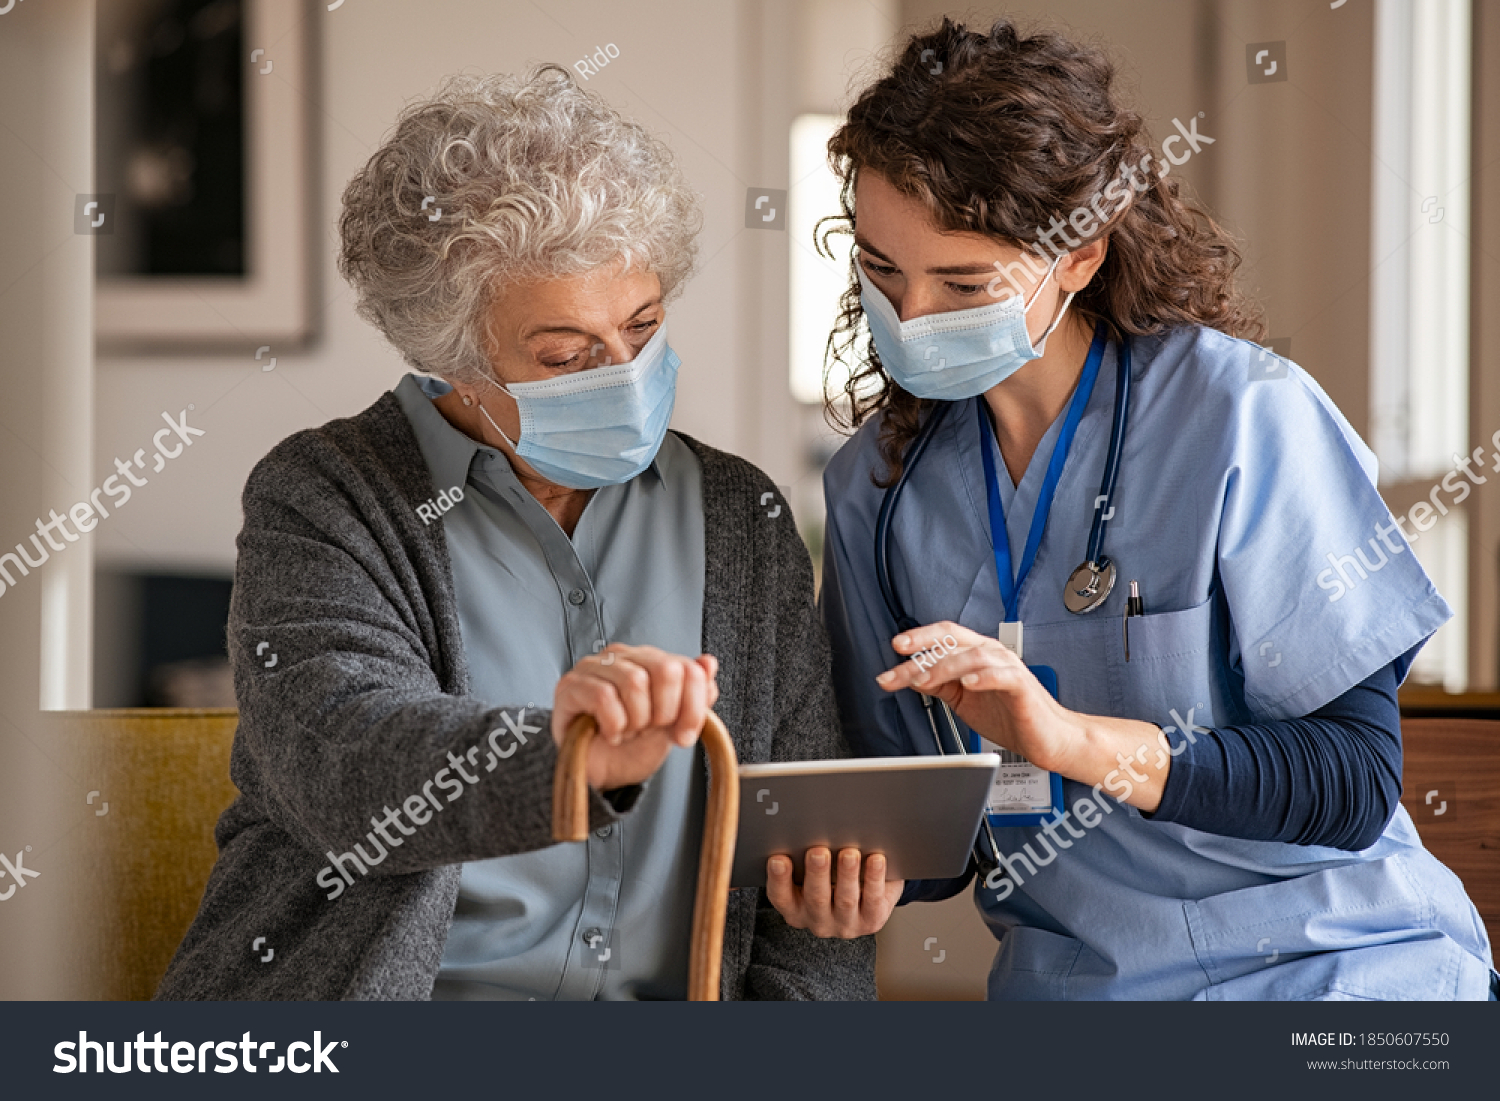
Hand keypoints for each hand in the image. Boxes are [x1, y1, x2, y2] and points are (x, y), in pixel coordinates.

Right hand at [551, 645, 718, 790]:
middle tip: (650, 731)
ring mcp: (594, 667)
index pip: (687, 668)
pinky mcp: (570, 686)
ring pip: (634, 682)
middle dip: (665, 712)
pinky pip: (603, 697)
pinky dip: (614, 724)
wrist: (597, 774)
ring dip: (637, 720)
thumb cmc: (632, 747)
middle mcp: (622, 656)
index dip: (693, 707)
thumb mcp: (672, 726)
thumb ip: (695, 696)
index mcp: (650, 660)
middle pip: (665, 670)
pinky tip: (610, 734)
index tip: (684, 736)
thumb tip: (708, 664)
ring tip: (628, 732)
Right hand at [766, 847, 903, 937]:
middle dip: (817, 873)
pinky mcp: (872, 920)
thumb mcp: (811, 869)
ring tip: (850, 854)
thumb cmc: (832, 874)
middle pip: (815, 899)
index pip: (781, 896)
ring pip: (845, 900)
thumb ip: (803, 853)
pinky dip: (874, 879)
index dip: (778, 879)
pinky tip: (876, 860)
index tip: (778, 859)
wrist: (865, 894)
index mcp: (795, 907)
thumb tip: (805, 824)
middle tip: (818, 851)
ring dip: (847, 875)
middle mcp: (818, 920)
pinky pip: (874, 900)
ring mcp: (845, 924)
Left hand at [875, 621, 1167, 810]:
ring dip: (944, 666)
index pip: (945, 637)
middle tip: (898, 660)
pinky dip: (982, 677)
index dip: (919, 638)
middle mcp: (992, 655)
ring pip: (972, 656)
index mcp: (977, 655)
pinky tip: (966, 682)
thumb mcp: (963, 699)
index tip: (895, 648)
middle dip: (922, 649)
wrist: (1048, 739)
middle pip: (953, 642)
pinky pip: (1001, 675)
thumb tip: (910, 675)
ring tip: (923, 679)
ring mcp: (1008, 668)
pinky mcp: (1022, 686)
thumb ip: (940, 685)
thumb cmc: (1011, 717)